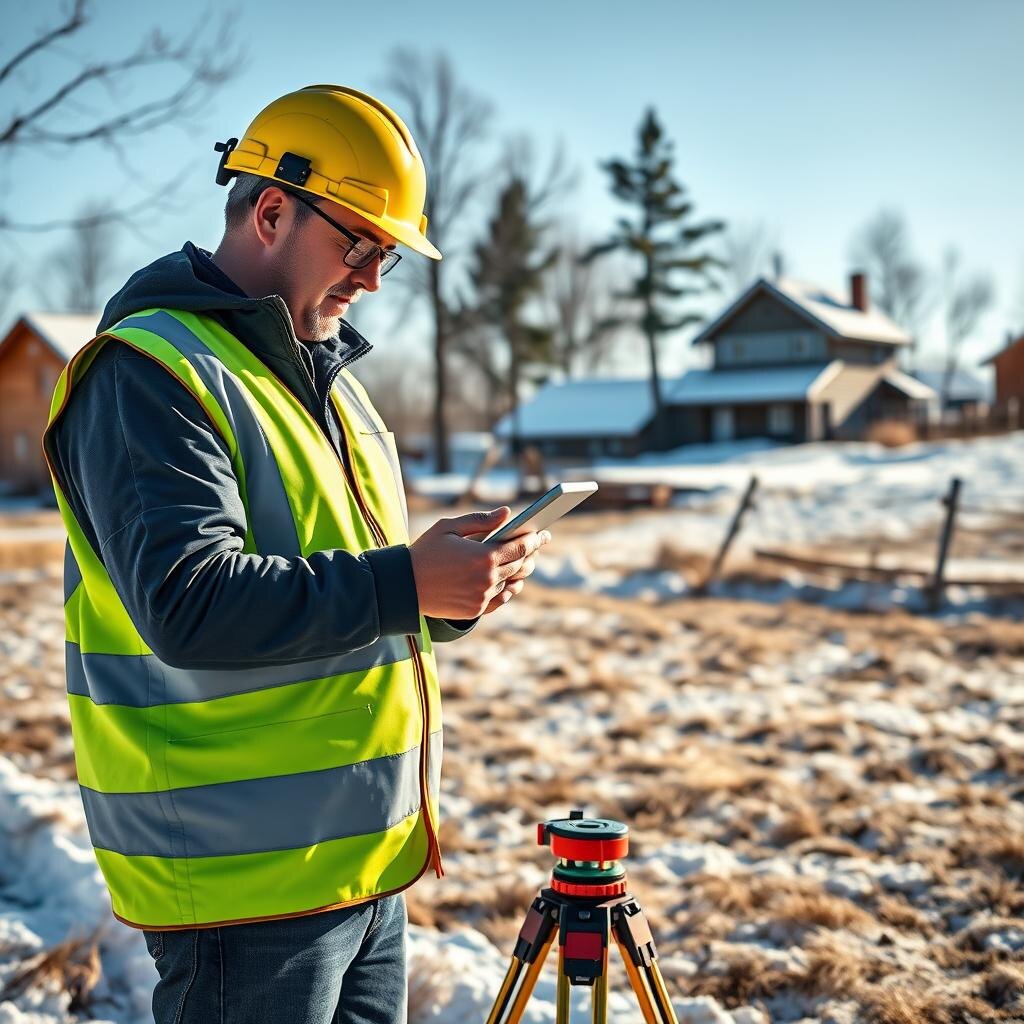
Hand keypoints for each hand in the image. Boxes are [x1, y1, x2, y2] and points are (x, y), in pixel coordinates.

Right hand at [408, 507, 551, 619]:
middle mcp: (487, 579)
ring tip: (526, 561)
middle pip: (520, 565)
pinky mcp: (475, 609)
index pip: (521, 547)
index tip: (543, 533)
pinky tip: (512, 581)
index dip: (535, 539)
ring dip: (521, 571)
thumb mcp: (449, 527)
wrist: (403, 586)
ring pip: (512, 582)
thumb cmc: (424, 552)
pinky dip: (508, 588)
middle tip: (538, 543)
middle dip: (531, 552)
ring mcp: (482, 597)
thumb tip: (506, 513)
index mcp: (483, 556)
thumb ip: (480, 520)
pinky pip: (500, 598)